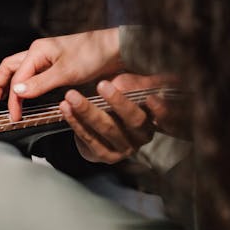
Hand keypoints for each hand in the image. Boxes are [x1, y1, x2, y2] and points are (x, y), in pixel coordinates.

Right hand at [0, 29, 122, 121]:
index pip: (16, 77)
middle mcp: (39, 53)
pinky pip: (34, 76)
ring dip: (11, 86)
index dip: (12, 98)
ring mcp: (47, 60)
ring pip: (21, 72)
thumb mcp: (66, 72)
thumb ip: (40, 83)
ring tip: (4, 101)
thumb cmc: (92, 55)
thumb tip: (16, 91)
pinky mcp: (56, 67)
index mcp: (37, 51)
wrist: (115, 51)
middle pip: (10, 68)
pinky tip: (26, 97)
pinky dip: (26, 87)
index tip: (14, 116)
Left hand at [59, 72, 180, 163]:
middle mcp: (143, 136)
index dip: (160, 109)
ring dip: (88, 111)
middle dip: (117, 102)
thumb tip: (147, 74)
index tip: (152, 97)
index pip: (163, 115)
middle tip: (102, 85)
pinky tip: (66, 109)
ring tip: (72, 96)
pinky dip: (76, 122)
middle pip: (133, 120)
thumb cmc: (117, 103)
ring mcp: (125, 148)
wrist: (100, 131)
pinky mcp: (106, 156)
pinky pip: (90, 138)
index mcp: (153, 118)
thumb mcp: (129, 89)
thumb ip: (136, 83)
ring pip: (108, 129)